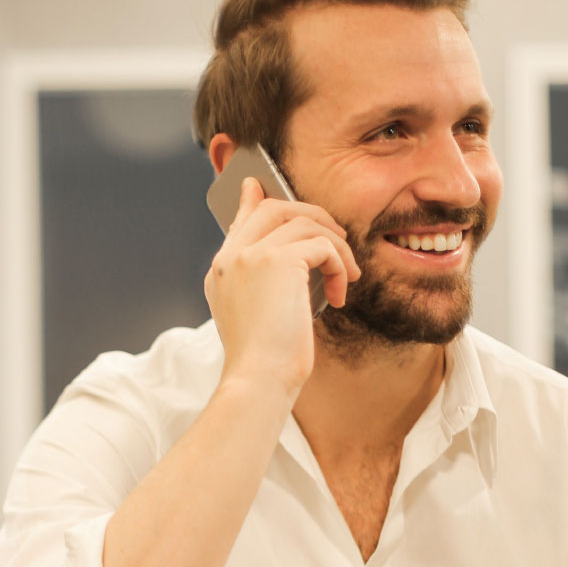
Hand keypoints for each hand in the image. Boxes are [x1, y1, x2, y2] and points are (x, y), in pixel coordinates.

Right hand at [204, 176, 358, 396]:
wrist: (258, 379)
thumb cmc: (264, 361)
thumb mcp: (259, 316)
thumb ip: (266, 282)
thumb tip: (294, 259)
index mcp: (222, 271)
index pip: (241, 221)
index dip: (254, 201)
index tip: (258, 187)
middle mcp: (230, 257)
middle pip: (273, 208)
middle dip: (312, 216)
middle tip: (337, 239)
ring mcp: (250, 255)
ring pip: (303, 221)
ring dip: (335, 246)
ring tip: (345, 275)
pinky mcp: (277, 260)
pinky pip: (322, 244)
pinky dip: (338, 264)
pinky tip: (339, 293)